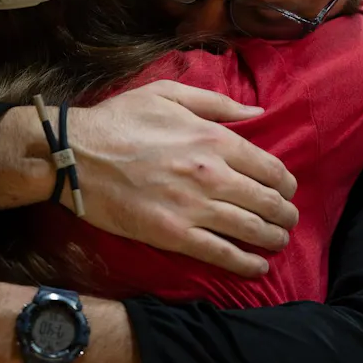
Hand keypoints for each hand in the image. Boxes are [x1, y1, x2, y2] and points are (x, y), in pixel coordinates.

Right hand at [0, 81, 298, 276]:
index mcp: (213, 139)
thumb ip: (217, 103)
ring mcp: (193, 207)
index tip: (286, 190)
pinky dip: (246, 263)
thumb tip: (258, 113)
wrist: (74, 155)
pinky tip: (257, 268)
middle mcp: (212, 174)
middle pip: (267, 201)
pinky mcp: (173, 235)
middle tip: (288, 219)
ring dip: (273, 238)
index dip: (285, 183)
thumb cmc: (119, 120)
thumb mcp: (167, 94)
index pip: (269, 167)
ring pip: (251, 229)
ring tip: (278, 241)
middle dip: (285, 213)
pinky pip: (221, 253)